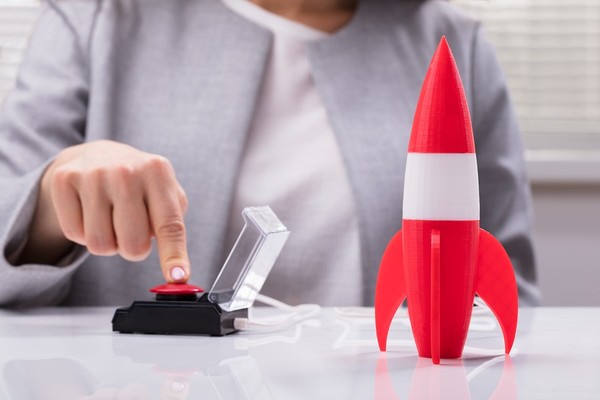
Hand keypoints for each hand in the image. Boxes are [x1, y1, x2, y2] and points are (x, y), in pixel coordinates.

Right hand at [24, 140, 189, 281]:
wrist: (98, 155)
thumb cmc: (141, 186)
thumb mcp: (166, 196)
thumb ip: (173, 231)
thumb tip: (177, 274)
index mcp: (158, 172)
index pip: (169, 224)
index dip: (173, 254)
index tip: (177, 276)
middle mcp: (126, 171)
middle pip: (133, 245)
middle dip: (134, 250)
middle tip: (132, 232)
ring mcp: (93, 173)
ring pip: (100, 245)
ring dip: (108, 243)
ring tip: (111, 218)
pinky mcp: (64, 179)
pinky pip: (74, 235)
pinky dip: (83, 233)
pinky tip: (90, 212)